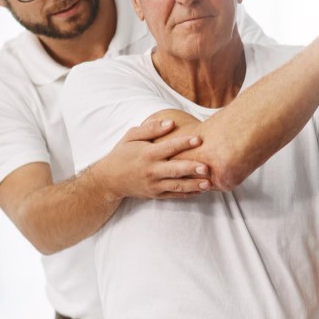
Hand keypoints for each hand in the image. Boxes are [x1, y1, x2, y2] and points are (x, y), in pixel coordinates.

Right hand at [89, 119, 211, 201]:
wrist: (109, 180)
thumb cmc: (122, 154)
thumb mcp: (131, 136)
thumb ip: (151, 129)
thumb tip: (171, 123)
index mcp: (146, 154)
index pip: (168, 147)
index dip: (183, 143)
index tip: (199, 139)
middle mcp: (151, 170)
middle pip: (174, 169)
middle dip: (191, 168)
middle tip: (207, 167)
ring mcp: (154, 184)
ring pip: (177, 186)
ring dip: (194, 185)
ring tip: (209, 183)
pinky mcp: (155, 194)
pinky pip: (174, 195)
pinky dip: (188, 194)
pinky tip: (201, 190)